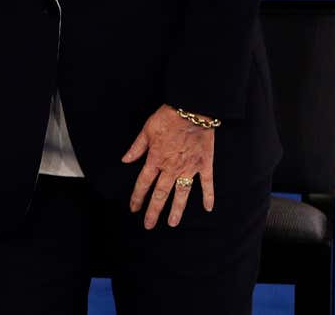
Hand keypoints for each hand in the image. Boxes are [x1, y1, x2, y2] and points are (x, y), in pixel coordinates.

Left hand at [122, 104, 215, 228]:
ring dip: (177, 210)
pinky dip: (208, 196)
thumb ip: (136, 148)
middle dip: (153, 211)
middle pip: (160, 194)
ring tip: (172, 223)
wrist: (192, 110)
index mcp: (155, 159)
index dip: (137, 197)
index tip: (133, 209)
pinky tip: (208, 208)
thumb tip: (125, 160)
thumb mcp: (146, 130)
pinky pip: (207, 184)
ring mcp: (189, 168)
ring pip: (181, 194)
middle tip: (149, 225)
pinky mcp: (204, 165)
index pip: (143, 183)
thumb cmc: (168, 117)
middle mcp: (171, 167)